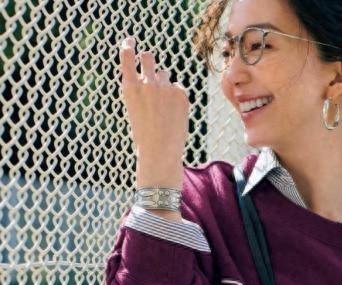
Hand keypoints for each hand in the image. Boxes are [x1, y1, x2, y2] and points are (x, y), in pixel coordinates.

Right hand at [118, 35, 189, 160]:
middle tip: (151, 70)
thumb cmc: (144, 134)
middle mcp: (146, 83)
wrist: (160, 151)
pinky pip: (178, 88)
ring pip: (164, 74)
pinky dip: (176, 98)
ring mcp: (165, 88)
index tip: (131, 41)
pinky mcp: (180, 94)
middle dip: (148, 59)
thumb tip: (154, 72)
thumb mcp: (134, 108)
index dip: (128, 45)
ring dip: (163, 84)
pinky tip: (174, 115)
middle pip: (148, 57)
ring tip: (163, 108)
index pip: (127, 55)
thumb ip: (140, 89)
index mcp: (129, 88)